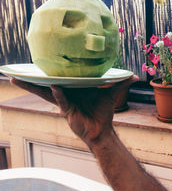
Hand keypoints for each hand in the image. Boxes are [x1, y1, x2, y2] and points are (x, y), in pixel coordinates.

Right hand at [11, 76, 138, 146]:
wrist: (103, 130)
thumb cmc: (103, 112)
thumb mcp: (111, 93)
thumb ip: (121, 83)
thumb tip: (135, 76)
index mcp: (73, 88)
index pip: (59, 77)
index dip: (49, 70)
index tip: (39, 60)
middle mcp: (66, 94)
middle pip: (46, 83)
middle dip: (32, 78)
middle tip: (17, 70)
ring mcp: (64, 102)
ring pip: (46, 92)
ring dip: (33, 86)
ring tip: (18, 79)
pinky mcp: (67, 111)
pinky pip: (61, 100)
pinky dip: (58, 93)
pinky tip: (54, 86)